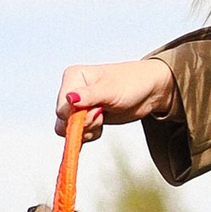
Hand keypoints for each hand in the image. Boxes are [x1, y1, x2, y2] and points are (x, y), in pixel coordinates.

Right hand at [57, 57, 175, 131]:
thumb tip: (69, 99)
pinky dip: (90, 134)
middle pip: (62, 121)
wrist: (148, 92)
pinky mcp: (85, 117)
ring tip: (103, 117)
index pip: (61, 107)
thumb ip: (90, 96)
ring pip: (68, 130)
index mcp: (73, 77)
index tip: (97, 111)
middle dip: (83, 124)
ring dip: (87, 130)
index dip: (76, 116)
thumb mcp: (111, 90)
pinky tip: (102, 124)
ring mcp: (78, 105)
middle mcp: (71, 90)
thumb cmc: (132, 84)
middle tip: (101, 115)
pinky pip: (78, 134)